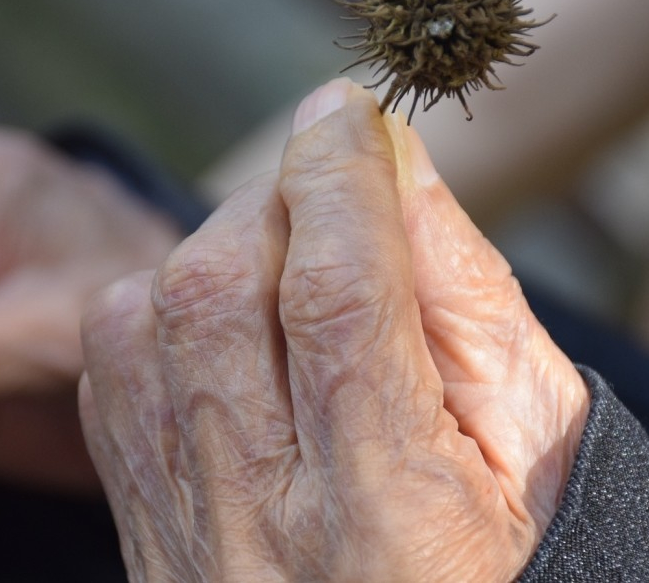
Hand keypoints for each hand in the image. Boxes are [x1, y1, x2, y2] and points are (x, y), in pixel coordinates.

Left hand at [79, 80, 589, 580]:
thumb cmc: (515, 563)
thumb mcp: (539, 438)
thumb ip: (471, 298)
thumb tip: (392, 160)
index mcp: (393, 515)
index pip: (338, 298)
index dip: (340, 178)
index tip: (348, 111)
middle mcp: (263, 526)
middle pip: (217, 293)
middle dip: (275, 202)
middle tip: (333, 196)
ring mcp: (185, 536)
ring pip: (139, 319)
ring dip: (212, 251)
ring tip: (285, 266)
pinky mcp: (142, 529)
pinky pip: (109, 373)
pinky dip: (161, 311)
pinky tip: (231, 328)